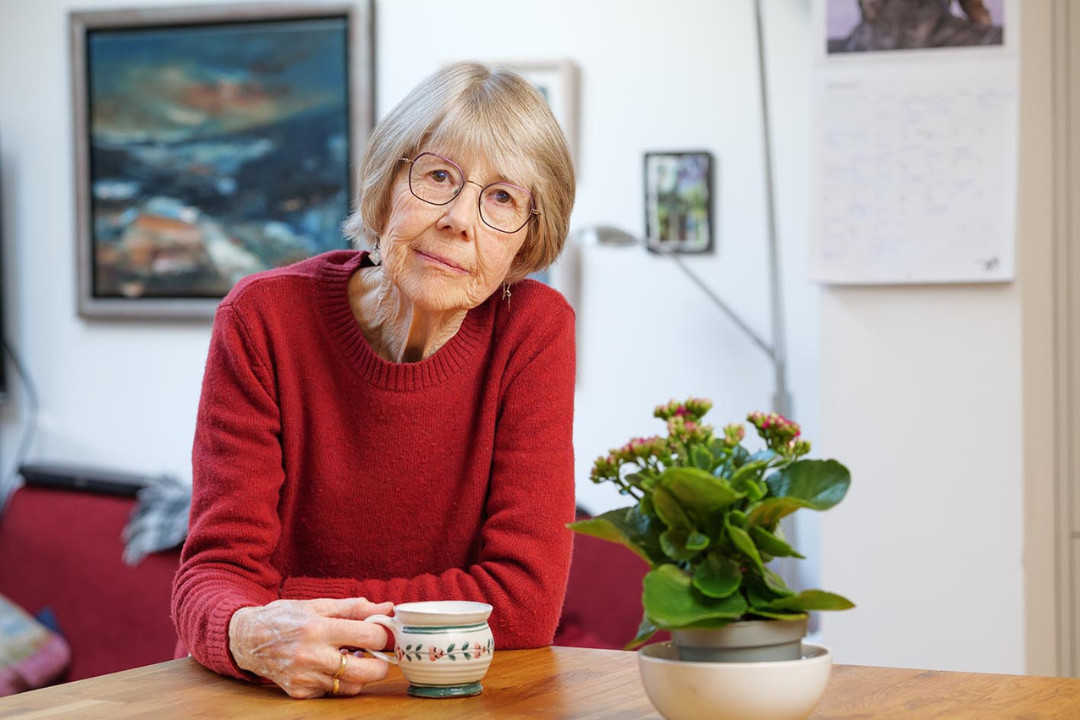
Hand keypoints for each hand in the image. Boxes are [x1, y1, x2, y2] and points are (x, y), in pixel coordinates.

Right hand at [228, 597, 392, 697]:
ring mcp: (304, 677)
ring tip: (354, 658)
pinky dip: (338, 681)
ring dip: (360, 674)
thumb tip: (387, 608)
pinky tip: (331, 666)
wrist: (248, 639)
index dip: (381, 634)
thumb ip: (354, 608)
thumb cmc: (286, 618)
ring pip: (351, 686)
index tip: (380, 632)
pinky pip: (331, 692)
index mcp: (318, 628)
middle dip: (380, 665)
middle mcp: (311, 655)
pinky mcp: (299, 692)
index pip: (368, 635)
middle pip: (365, 671)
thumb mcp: (318, 605)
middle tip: (379, 656)